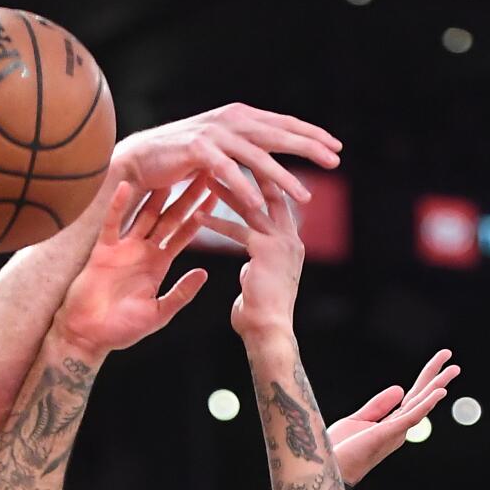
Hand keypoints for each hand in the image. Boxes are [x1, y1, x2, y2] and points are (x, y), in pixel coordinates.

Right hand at [55, 181, 210, 354]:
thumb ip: (180, 293)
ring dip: (157, 194)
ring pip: (144, 214)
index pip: (184, 234)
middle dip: (186, 197)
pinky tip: (126, 186)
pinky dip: (117, 205)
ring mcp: (123, 248)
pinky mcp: (102, 250)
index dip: (200, 215)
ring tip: (171, 171)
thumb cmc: (121, 330)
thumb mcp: (157, 313)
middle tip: (202, 171)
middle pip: (169, 218)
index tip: (217, 193)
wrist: (87, 335)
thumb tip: (204, 274)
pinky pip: (111, 223)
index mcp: (159, 265)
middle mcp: (143, 252)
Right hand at [114, 103, 341, 213]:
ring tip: (304, 196)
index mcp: (240, 117)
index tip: (335, 147)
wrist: (141, 158)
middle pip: (278, 134)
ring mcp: (215, 134)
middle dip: (309, 148)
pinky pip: (227, 172)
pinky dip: (243, 188)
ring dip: (283, 177)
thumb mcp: (218, 150)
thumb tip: (265, 159)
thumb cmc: (179, 158)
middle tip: (335, 160)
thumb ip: (242, 150)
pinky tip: (260, 204)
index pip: (283, 124)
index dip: (310, 134)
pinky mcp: (197, 150)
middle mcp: (231, 120)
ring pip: (257, 156)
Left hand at [200, 178, 304, 338]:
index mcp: (290, 242)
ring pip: (253, 206)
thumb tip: (247, 268)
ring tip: (206, 176)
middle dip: (249, 171)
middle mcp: (291, 237)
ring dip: (228, 190)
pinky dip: (217, 222)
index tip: (238, 166)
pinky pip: (240, 230)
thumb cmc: (260, 318)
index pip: (276, 201)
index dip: (258, 182)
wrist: (269, 334)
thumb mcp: (258, 285)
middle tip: (225, 155)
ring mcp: (282, 242)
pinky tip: (198, 216)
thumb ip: (254, 269)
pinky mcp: (267, 252)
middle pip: (270, 193)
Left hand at [330, 350, 460, 485]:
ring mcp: (394, 432)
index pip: (412, 397)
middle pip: (420, 398)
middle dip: (436, 377)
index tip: (438, 360)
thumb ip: (378, 405)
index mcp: (390, 424)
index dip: (424, 378)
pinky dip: (426, 404)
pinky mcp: (387, 434)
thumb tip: (400, 388)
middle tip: (450, 357)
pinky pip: (411, 417)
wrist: (327, 468)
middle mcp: (397, 428)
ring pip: (420, 405)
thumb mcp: (357, 420)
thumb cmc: (339, 450)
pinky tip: (440, 391)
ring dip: (437, 386)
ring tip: (453, 369)